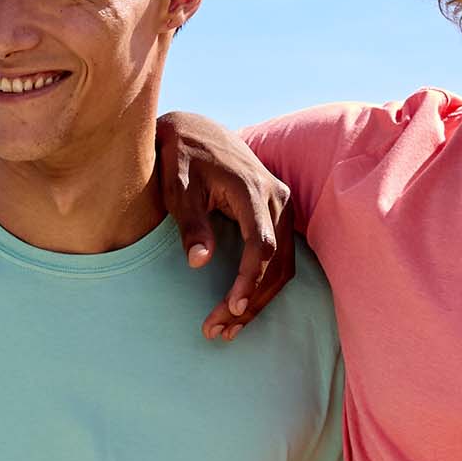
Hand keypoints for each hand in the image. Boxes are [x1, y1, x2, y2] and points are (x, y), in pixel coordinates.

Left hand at [155, 111, 294, 339]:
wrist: (195, 130)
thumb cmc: (182, 159)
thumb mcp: (178, 188)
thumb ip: (191, 224)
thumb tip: (199, 262)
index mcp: (252, 188)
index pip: (261, 244)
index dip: (249, 279)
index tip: (231, 307)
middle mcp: (277, 196)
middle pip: (276, 261)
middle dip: (249, 300)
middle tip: (219, 330)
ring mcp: (282, 205)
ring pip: (283, 265)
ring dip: (258, 300)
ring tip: (227, 330)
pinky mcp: (279, 213)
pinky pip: (280, 258)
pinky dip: (263, 285)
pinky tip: (241, 309)